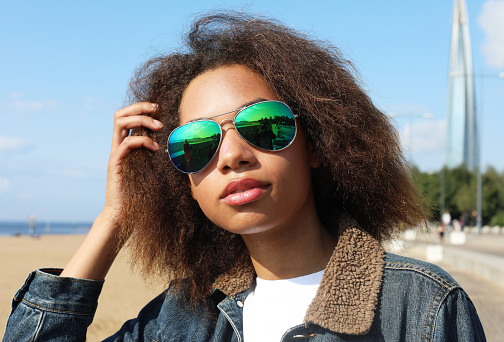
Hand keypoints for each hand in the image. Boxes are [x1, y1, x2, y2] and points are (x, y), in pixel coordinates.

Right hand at [61, 102, 162, 279]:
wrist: (122, 215)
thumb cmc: (138, 196)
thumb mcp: (150, 172)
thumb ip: (156, 159)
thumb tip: (177, 151)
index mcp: (124, 147)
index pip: (125, 118)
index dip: (140, 108)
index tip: (158, 109)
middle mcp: (117, 147)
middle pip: (119, 114)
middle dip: (139, 107)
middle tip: (157, 109)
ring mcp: (115, 154)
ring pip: (119, 123)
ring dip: (141, 119)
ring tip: (158, 127)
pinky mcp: (115, 164)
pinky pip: (126, 143)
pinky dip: (142, 141)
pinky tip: (155, 149)